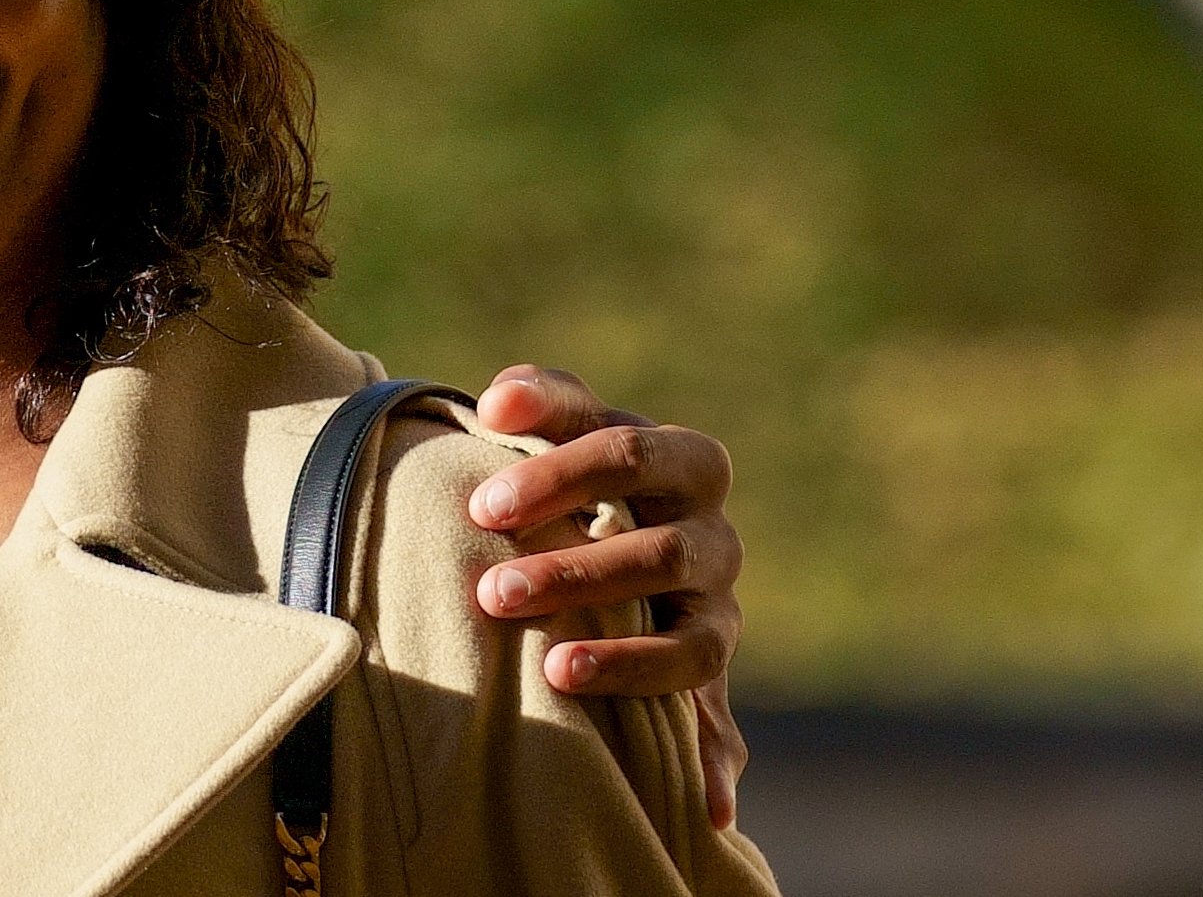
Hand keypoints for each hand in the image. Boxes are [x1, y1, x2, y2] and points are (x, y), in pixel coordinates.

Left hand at [463, 365, 747, 830]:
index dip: (561, 474)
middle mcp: (712, 537)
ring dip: (625, 660)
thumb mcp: (554, 424)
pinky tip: (702, 803)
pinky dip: (714, 762)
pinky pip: (719, 722)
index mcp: (682, 461)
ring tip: (552, 672)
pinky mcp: (713, 676)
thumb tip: (500, 402)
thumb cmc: (565, 467)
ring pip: (694, 642)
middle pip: (659, 552)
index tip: (483, 502)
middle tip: (494, 591)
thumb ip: (533, 399)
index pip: (630, 454)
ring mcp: (719, 611)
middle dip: (575, 572)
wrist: (607, 523)